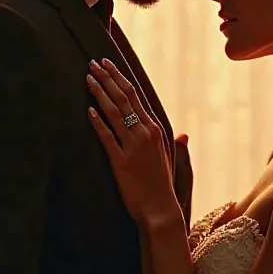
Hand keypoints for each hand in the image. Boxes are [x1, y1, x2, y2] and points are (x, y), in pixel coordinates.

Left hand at [87, 59, 179, 225]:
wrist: (160, 210)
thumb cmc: (163, 187)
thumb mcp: (172, 162)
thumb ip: (177, 146)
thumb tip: (184, 135)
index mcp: (156, 130)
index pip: (136, 96)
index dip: (120, 78)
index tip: (107, 65)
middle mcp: (145, 134)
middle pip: (124, 98)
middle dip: (107, 78)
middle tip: (93, 63)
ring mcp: (133, 147)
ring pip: (115, 113)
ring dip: (100, 93)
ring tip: (88, 78)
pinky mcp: (121, 162)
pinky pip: (107, 138)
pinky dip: (98, 122)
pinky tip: (88, 110)